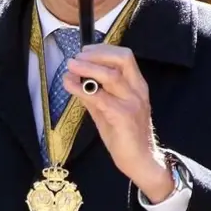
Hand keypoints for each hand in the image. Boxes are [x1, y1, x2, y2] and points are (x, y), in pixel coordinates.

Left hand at [64, 45, 172, 202]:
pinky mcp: (124, 117)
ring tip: (70, 67)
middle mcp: (138, 91)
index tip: (85, 50)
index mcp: (137, 86)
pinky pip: (101, 98)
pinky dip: (82, 89)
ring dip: (87, 68)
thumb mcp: (107, 110)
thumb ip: (94, 94)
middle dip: (97, 54)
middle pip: (122, 59)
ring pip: (111, 76)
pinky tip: (70, 86)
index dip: (103, 49)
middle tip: (77, 58)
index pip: (125, 57)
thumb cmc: (125, 135)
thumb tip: (74, 79)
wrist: (140, 160)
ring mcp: (132, 103)